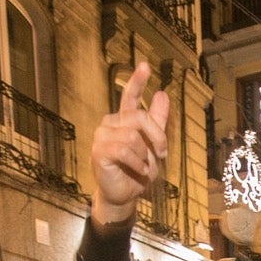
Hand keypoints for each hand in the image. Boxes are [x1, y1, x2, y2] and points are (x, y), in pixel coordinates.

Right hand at [89, 62, 169, 227]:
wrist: (126, 194)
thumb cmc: (138, 170)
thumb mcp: (154, 146)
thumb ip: (157, 122)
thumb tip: (161, 94)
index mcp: (124, 120)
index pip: (130, 97)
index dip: (137, 81)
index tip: (145, 66)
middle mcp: (111, 123)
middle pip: (139, 117)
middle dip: (156, 137)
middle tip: (161, 154)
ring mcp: (102, 136)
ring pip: (133, 135)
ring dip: (144, 155)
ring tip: (143, 167)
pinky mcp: (99, 151)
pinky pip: (124, 149)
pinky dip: (136, 163)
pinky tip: (136, 170)